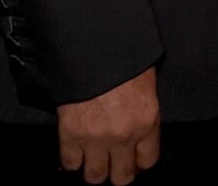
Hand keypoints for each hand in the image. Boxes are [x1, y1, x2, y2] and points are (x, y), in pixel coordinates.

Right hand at [56, 67, 159, 183]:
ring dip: (95, 169)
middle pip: (122, 177)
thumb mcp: (146, 84)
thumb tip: (139, 134)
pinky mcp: (70, 135)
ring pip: (95, 176)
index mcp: (147, 121)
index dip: (140, 162)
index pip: (148, 161)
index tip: (134, 158)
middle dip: (118, 171)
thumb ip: (143, 113)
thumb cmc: (125, 58)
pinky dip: (72, 159)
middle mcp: (123, 136)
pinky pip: (70, 163)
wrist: (93, 45)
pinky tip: (76, 149)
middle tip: (113, 161)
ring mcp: (95, 138)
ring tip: (94, 157)